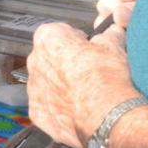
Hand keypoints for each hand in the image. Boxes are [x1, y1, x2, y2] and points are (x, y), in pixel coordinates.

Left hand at [26, 22, 138, 147]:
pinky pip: (46, 105)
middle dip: (67, 62)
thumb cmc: (107, 78)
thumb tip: (112, 31)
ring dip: (61, 85)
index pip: (60, 31)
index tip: (89, 49)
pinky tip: (78, 110)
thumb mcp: (113, 47)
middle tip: (90, 72)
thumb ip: (109, 34)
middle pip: (50, 57)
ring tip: (86, 93)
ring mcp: (33, 88)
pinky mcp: (36, 112)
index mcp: (48, 38)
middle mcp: (34, 60)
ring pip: (47, 82)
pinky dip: (59, 107)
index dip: (77, 40)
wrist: (108, 117)